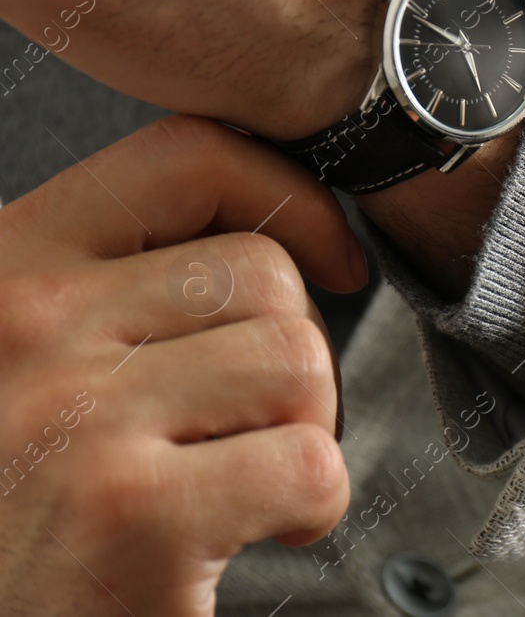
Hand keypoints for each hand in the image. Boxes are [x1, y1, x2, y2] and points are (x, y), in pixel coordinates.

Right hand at [0, 115, 365, 616]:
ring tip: (249, 477)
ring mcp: (79, 419)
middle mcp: (26, 328)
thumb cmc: (23, 504)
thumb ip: (120, 283)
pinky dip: (315, 505)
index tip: (329, 258)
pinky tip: (262, 530)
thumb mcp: (31, 355)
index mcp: (5, 271)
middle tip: (256, 423)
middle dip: (296, 351)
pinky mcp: (134, 518)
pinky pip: (308, 462)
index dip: (290, 198)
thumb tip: (285, 228)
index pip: (186, 157)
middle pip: (263, 273)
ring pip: (296, 359)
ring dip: (306, 426)